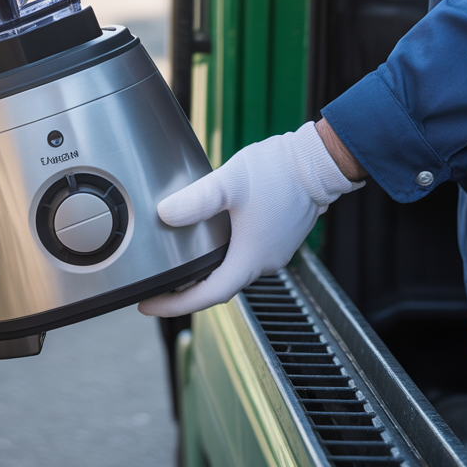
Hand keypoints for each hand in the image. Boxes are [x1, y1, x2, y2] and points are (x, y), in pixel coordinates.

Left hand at [138, 122, 363, 316]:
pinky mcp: (276, 237)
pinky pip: (243, 254)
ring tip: (178, 263)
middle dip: (187, 290)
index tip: (150, 305)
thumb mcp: (229, 183)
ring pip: (232, 269)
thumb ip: (196, 201)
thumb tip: (165, 214)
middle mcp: (263, 262)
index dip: (175, 304)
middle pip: (219, 287)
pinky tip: (208, 239)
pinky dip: (221, 255)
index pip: (207, 296)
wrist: (317, 162)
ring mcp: (272, 251)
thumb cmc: (279, 173)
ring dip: (205, 271)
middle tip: (158, 286)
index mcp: (250, 259)